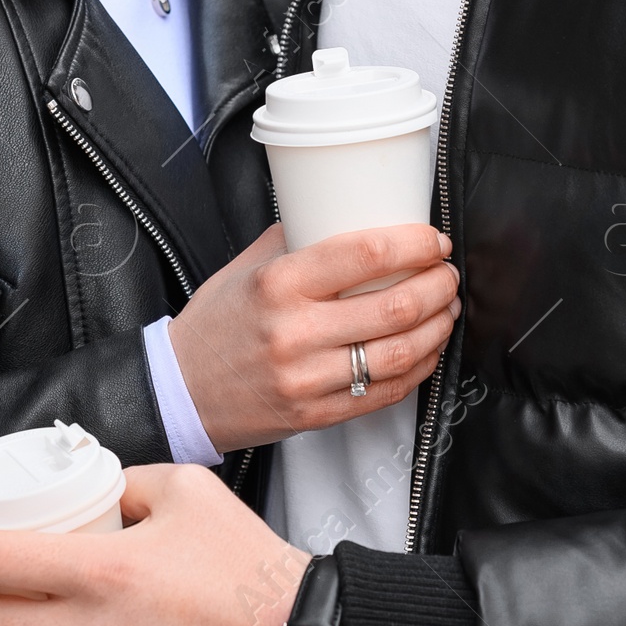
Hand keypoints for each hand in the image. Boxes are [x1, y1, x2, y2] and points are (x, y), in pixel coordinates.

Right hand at [167, 222, 459, 451]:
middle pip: (395, 306)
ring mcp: (307, 379)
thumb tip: (344, 211)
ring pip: (399, 353)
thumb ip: (296, 239)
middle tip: (447, 274)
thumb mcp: (244, 268)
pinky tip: (425, 350)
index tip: (433, 240)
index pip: (364, 254)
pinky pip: (385, 392)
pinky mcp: (317, 415)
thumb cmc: (214, 325)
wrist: (179, 392)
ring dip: (437, 327)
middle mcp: (294, 333)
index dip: (414, 244)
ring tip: (446, 309)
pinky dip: (418, 368)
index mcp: (278, 284)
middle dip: (438, 286)